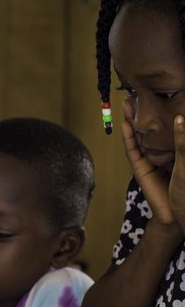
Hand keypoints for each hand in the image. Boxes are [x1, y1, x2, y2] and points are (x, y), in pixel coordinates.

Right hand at [120, 98, 184, 226]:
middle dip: (141, 112)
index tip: (154, 95)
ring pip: (139, 135)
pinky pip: (133, 148)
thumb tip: (183, 120)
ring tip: (126, 103)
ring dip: (132, 119)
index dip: (158, 111)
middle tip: (135, 93)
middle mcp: (159, 152)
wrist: (176, 213)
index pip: (164, 127)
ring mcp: (148, 160)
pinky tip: (127, 123)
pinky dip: (129, 136)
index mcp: (172, 150)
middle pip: (148, 128)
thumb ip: (183, 141)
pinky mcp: (141, 168)